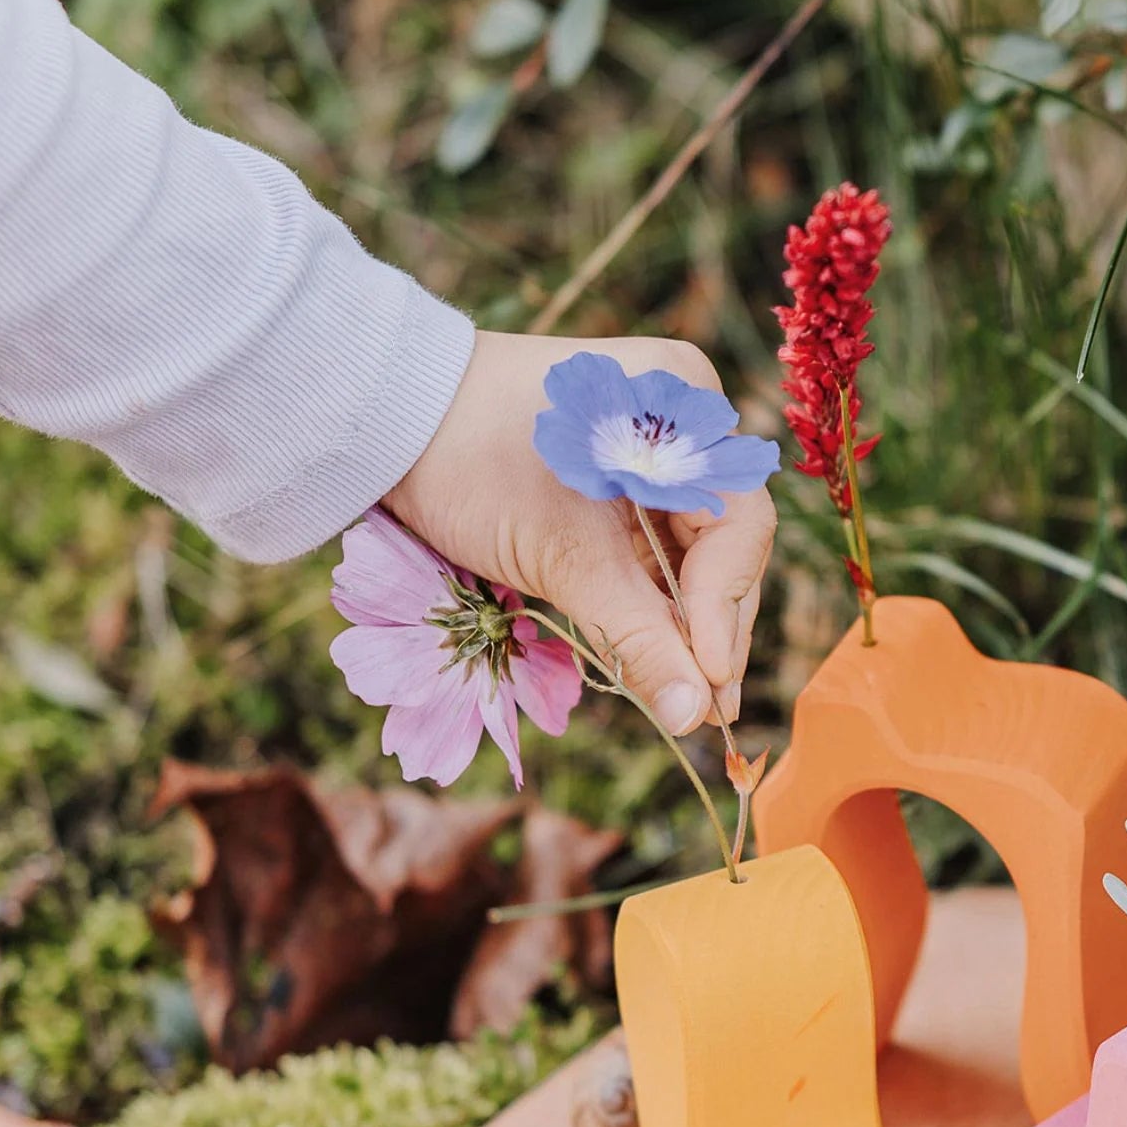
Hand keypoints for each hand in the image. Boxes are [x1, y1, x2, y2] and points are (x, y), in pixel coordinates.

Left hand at [389, 331, 777, 736]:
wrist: (387, 422)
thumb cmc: (474, 466)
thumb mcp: (563, 559)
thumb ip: (638, 638)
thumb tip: (695, 717)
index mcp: (685, 409)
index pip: (740, 525)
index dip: (727, 609)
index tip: (710, 682)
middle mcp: (684, 426)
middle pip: (726, 545)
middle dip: (714, 629)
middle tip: (709, 711)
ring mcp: (654, 458)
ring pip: (695, 559)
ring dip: (688, 629)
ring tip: (691, 701)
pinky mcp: (622, 490)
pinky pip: (657, 556)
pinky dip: (654, 609)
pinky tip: (658, 663)